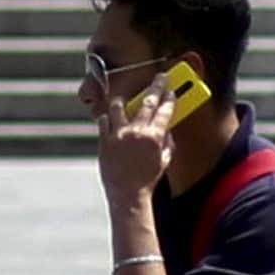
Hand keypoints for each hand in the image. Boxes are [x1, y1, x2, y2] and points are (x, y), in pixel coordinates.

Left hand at [95, 81, 173, 206]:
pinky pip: (103, 121)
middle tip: (160, 78)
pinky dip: (107, 119)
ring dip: (124, 101)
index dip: (170, 97)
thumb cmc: (147, 180)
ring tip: (125, 101)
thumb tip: (166, 127)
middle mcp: (136, 132)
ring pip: (119, 106)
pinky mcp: (104, 142)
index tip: (171, 91)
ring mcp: (118, 135)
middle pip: (148, 100)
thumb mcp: (164, 160)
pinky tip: (111, 120)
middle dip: (156, 86)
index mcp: (154, 136)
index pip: (165, 109)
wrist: (127, 195)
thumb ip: (167, 141)